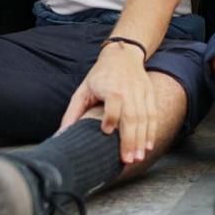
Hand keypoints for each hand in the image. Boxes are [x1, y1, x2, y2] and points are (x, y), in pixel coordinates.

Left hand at [60, 43, 156, 164]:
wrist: (123, 55)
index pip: (114, 103)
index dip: (111, 117)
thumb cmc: (100, 75)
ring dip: (142, 139)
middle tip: (127, 159)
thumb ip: (73, 112)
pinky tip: (148, 145)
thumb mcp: (83, 90)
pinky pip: (153, 115)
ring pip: (145, 118)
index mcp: (111, 87)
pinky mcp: (150, 95)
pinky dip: (151, 131)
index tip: (106, 132)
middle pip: (132, 116)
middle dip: (130, 139)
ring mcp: (141, 92)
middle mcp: (129, 90)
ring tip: (138, 157)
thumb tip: (62, 135)